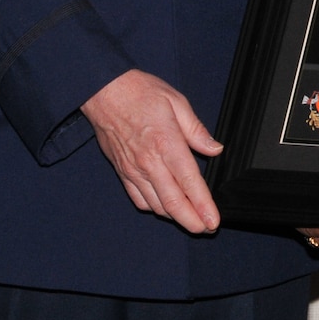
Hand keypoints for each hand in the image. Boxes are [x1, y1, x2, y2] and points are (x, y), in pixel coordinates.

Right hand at [83, 69, 221, 233]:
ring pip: (156, 205)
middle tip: (206, 228)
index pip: (190, 183)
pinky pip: (139, 199)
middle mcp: (149, 162)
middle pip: (173, 203)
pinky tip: (165, 208)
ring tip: (191, 220)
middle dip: (192, 221)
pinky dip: (154, 209)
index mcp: (167, 143)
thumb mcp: (176, 101)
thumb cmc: (140, 92)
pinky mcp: (122, 172)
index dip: (203, 205)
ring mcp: (134, 170)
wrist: (103, 91)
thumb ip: (196, 130)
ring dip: (174, 217)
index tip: (213, 220)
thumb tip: (215, 148)